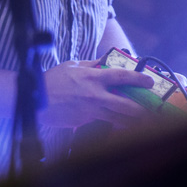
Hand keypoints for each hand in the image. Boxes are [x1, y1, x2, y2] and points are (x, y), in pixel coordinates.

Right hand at [39, 60, 153, 127]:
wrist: (34, 99)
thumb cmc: (54, 80)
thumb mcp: (74, 66)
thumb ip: (93, 64)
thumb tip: (108, 59)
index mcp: (93, 77)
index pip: (122, 76)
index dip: (139, 78)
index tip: (150, 82)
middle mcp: (94, 95)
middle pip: (125, 105)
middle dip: (142, 110)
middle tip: (153, 111)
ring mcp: (89, 111)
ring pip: (117, 119)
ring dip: (132, 121)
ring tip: (144, 122)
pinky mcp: (83, 122)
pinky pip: (102, 123)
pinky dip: (113, 124)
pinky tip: (121, 126)